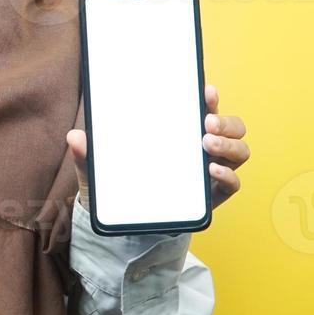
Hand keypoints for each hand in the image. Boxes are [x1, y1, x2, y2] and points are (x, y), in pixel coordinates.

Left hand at [64, 83, 248, 211]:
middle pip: (232, 126)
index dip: (209, 96)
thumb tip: (74, 137)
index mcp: (180, 131)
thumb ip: (88, 154)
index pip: (202, 107)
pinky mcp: (213, 195)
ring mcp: (211, 170)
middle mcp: (201, 147)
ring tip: (207, 145)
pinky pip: (233, 183)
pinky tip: (213, 171)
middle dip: (226, 121)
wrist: (126, 225)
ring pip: (239, 151)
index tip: (205, 89)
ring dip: (229, 145)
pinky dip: (228, 175)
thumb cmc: (121, 185)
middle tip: (207, 123)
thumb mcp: (100, 170)